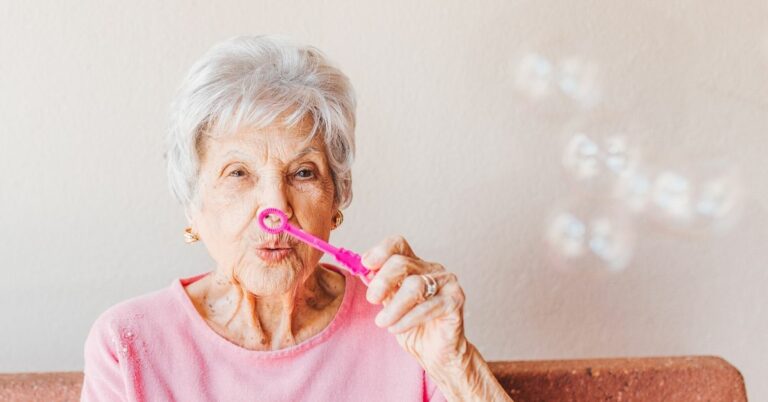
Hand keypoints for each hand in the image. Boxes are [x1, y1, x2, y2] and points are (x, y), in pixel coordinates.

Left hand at [362, 235, 468, 368]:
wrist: (433, 352)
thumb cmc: (411, 326)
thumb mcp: (389, 303)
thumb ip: (380, 286)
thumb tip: (364, 270)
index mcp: (415, 265)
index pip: (398, 244)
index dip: (381, 251)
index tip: (366, 265)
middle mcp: (432, 269)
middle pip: (402, 263)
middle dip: (382, 281)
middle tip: (372, 299)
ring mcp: (446, 283)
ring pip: (415, 285)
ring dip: (394, 306)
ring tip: (382, 322)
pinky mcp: (455, 301)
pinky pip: (428, 307)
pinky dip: (407, 319)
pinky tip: (395, 328)